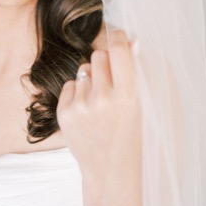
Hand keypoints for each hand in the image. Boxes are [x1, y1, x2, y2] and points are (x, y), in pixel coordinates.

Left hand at [57, 30, 140, 184]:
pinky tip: (87, 110)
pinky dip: (78, 92)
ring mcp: (81, 106)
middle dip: (106, 63)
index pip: (119, 50)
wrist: (110, 171)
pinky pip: (70, 84)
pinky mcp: (64, 112)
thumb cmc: (131, 138)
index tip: (120, 35)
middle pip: (99, 56)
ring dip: (92, 78)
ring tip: (99, 102)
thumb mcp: (141, 107)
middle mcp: (102, 99)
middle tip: (112, 82)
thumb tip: (132, 41)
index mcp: (128, 97)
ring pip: (84, 69)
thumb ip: (135, 74)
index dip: (119, 37)